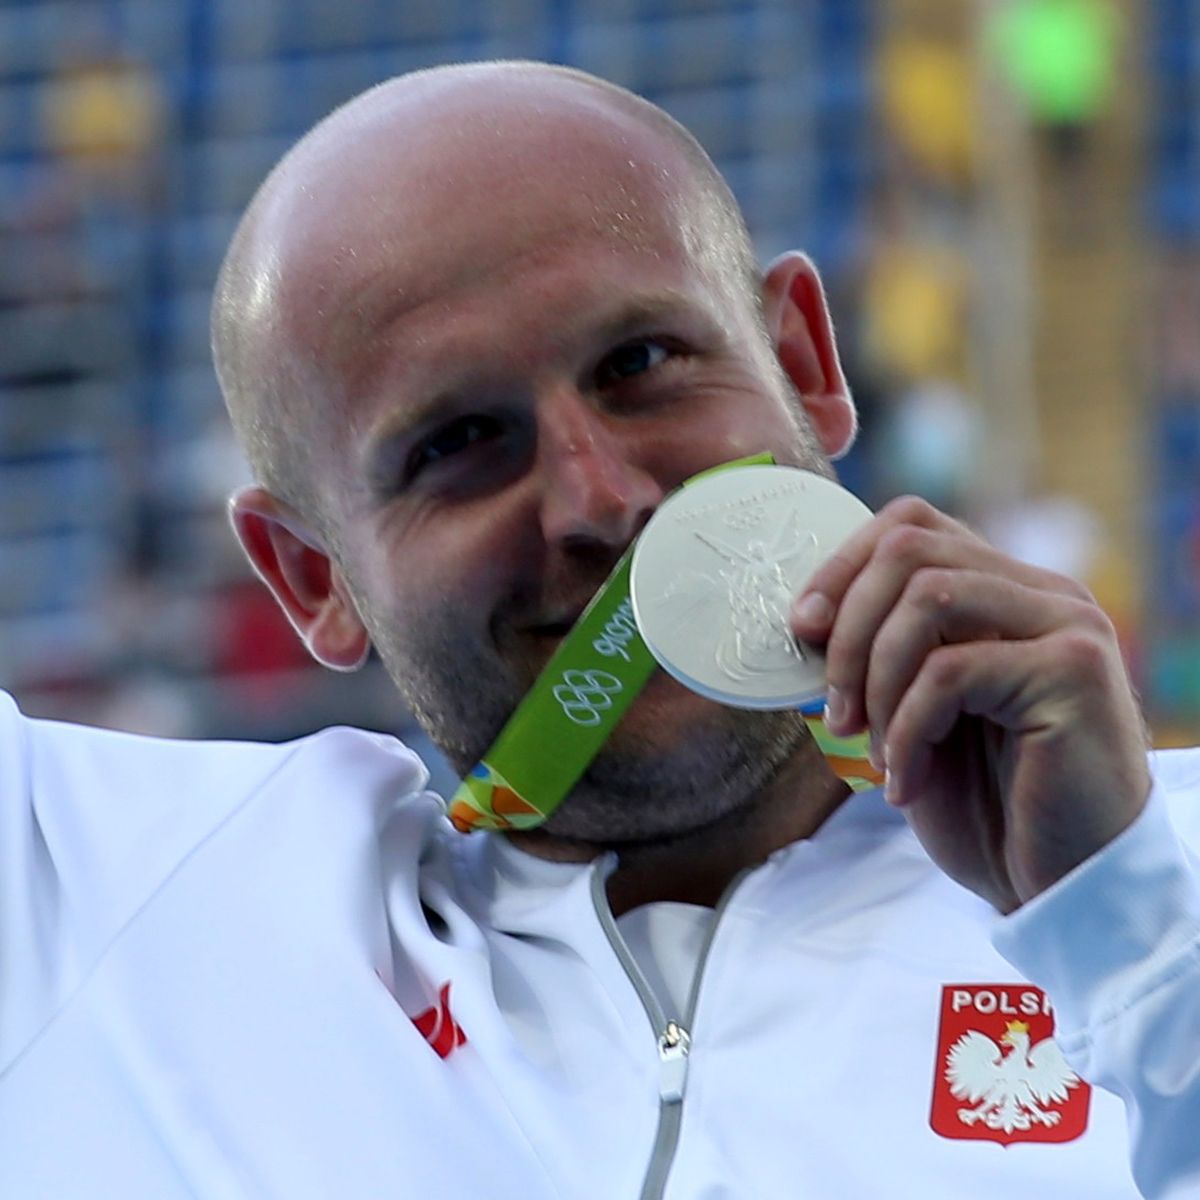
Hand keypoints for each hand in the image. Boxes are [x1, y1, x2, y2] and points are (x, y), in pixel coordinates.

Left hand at [791, 496, 1151, 912]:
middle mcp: (1045, 593)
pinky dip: (906, 730)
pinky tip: (907, 782)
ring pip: (929, 598)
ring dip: (876, 678)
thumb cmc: (987, 804)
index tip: (801, 630)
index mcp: (1008, 591)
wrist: (1062, 886)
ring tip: (869, 747)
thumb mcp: (917, 715)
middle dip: (848, 631)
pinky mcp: (1075, 673)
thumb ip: (885, 654)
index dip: (841, 567)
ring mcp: (1068, 626)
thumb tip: (806, 618)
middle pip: (911, 551)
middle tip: (833, 711)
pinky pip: (951, 672)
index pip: (912, 524)